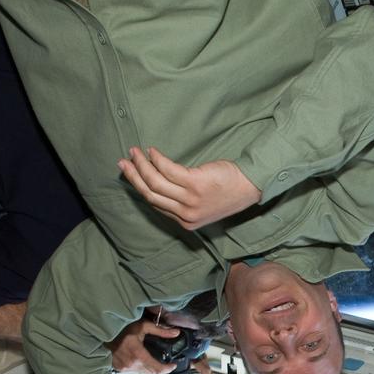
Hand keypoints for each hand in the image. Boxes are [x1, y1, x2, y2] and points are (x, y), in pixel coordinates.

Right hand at [109, 319, 179, 373]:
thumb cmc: (122, 328)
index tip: (173, 365)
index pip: (157, 369)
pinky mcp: (119, 368)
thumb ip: (160, 330)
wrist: (104, 332)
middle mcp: (131, 364)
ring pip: (143, 372)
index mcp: (138, 355)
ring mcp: (125, 367)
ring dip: (149, 367)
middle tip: (166, 363)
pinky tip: (140, 359)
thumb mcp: (143, 326)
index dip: (168, 369)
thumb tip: (175, 333)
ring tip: (153, 359)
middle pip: (151, 372)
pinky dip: (139, 366)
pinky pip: (134, 371)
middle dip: (160, 368)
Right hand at [117, 147, 260, 229]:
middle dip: (134, 176)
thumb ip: (184, 202)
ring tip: (135, 152)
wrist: (250, 187)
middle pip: (151, 194)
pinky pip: (168, 169)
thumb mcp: (204, 205)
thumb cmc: (228, 192)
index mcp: (186, 222)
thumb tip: (160, 185)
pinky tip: (153, 151)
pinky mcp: (194, 184)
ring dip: (141, 165)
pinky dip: (157, 159)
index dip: (141, 187)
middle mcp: (186, 214)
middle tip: (123, 162)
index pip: (156, 204)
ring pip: (155, 182)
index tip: (131, 174)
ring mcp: (190, 200)